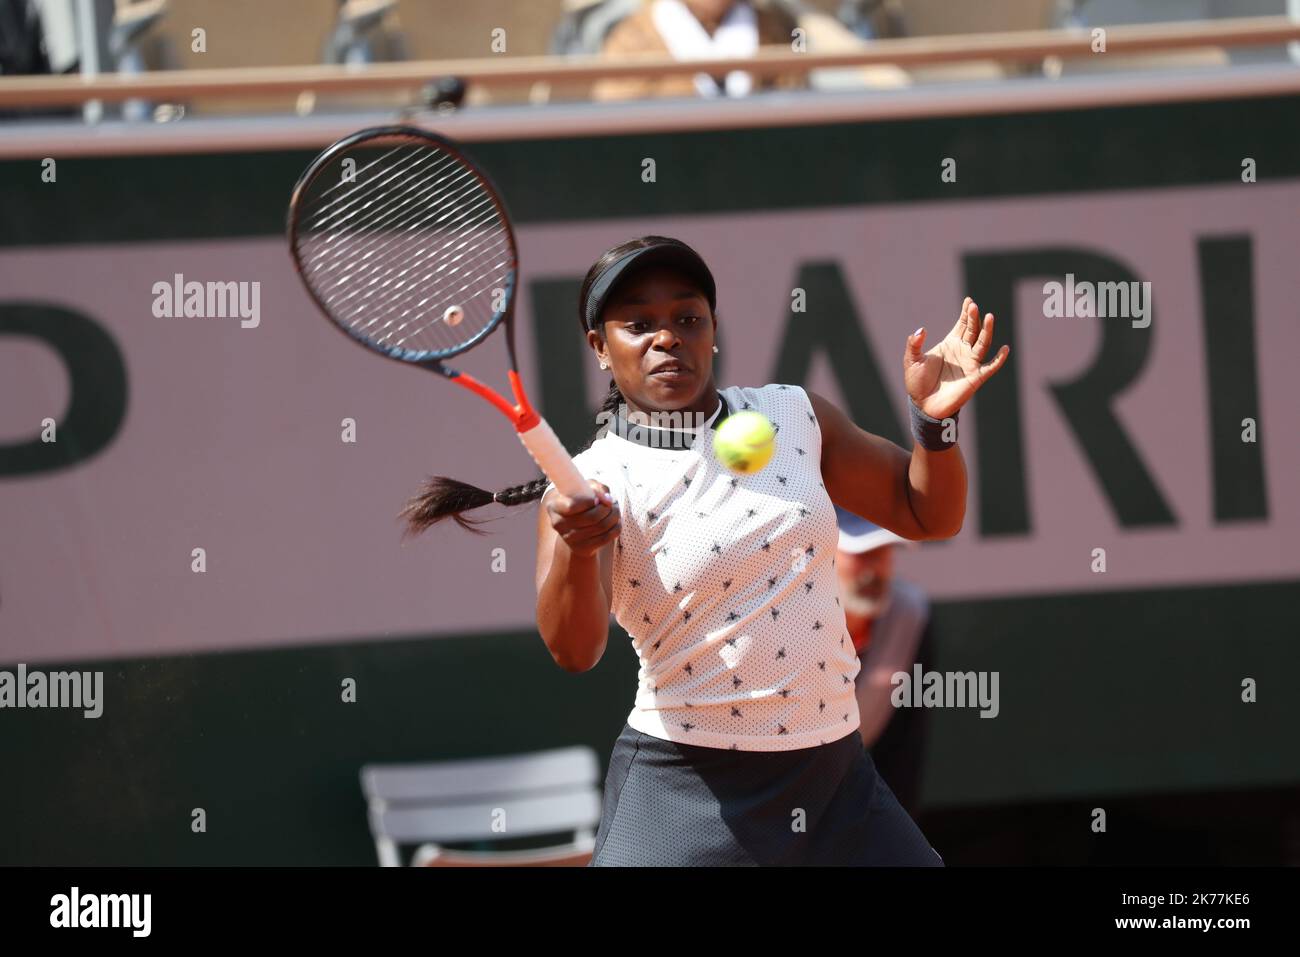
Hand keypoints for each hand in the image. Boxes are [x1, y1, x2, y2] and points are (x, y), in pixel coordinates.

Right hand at [545, 479, 619, 558]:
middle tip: (613, 502)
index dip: (590, 501)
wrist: (575, 530)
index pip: (573, 505)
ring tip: (616, 510)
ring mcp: (570, 539)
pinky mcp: (582, 548)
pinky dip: (615, 528)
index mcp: (554, 507)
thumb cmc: (580, 504)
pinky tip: (616, 522)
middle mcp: (559, 524)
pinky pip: (606, 537)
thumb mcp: (583, 490)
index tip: (598, 498)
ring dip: (614, 516)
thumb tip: (607, 499)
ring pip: (602, 526)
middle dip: (608, 508)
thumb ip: (595, 487)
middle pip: (592, 517)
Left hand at [904, 297, 1010, 420]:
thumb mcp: (912, 360)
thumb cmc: (917, 382)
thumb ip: (914, 344)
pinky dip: (999, 359)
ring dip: (986, 331)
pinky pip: (991, 367)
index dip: (966, 313)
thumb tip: (920, 329)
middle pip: (973, 330)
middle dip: (974, 318)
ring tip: (989, 317)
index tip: (969, 300)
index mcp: (950, 344)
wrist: (923, 405)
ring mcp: (970, 363)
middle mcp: (963, 351)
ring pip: (983, 343)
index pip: (962, 325)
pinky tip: (1005, 349)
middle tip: (973, 306)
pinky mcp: (976, 377)